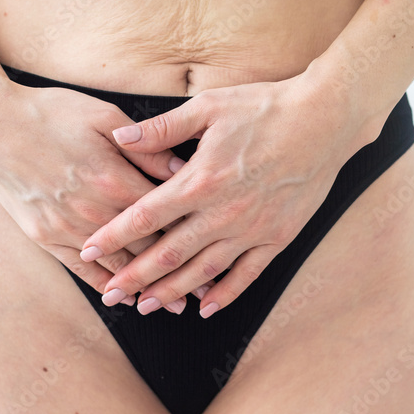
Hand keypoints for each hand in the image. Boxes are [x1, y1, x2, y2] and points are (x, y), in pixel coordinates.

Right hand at [0, 81, 187, 303]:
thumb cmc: (52, 112)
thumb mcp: (105, 117)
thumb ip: (147, 148)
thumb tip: (185, 167)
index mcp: (114, 178)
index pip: (165, 215)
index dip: (193, 235)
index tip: (218, 252)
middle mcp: (94, 210)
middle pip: (145, 247)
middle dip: (178, 271)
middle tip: (207, 291)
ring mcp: (67, 227)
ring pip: (116, 266)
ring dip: (146, 287)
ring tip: (174, 305)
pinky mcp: (44, 236)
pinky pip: (80, 269)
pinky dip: (103, 285)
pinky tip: (122, 298)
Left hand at [78, 70, 376, 317]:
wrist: (325, 120)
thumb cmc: (266, 107)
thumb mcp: (209, 107)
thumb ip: (161, 129)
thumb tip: (118, 138)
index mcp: (201, 180)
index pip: (146, 216)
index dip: (113, 236)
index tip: (88, 251)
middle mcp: (224, 212)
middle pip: (169, 254)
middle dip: (134, 277)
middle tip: (109, 294)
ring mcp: (253, 229)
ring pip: (204, 271)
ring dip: (172, 291)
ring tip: (146, 306)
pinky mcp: (278, 237)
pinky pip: (247, 274)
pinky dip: (225, 293)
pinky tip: (206, 306)